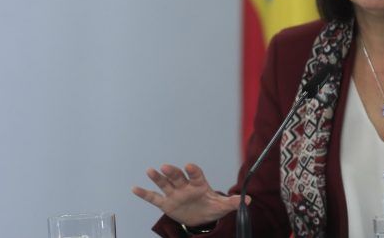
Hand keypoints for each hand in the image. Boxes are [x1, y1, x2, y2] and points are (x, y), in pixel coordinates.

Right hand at [132, 163, 249, 226]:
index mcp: (199, 184)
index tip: (189, 166)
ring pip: (165, 184)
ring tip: (150, 170)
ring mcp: (174, 194)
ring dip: (157, 178)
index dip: (193, 170)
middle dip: (172, 172)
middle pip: (178, 177)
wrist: (201, 217)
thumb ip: (233, 202)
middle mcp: (185, 186)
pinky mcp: (166, 203)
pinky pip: (154, 198)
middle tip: (165, 166)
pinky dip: (145, 193)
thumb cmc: (211, 207)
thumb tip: (248, 200)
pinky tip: (135, 188)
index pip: (196, 174)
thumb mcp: (222, 206)